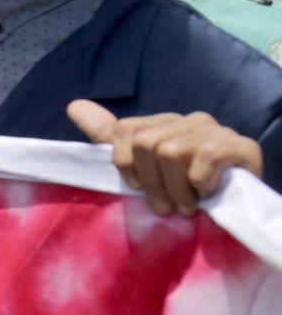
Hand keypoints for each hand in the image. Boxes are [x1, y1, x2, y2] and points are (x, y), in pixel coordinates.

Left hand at [68, 100, 263, 216]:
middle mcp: (188, 120)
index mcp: (162, 123)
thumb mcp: (142, 165)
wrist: (237, 208)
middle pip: (146, 143)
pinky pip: (204, 161)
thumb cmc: (184, 190)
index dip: (125, 164)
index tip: (137, 187)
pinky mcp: (240, 145)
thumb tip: (73, 105)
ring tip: (186, 206)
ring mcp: (215, 130)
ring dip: (176, 191)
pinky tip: (208, 193)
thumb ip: (109, 136)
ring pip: (171, 153)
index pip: (124, 130)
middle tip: (166, 206)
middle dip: (152, 184)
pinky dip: (200, 185)